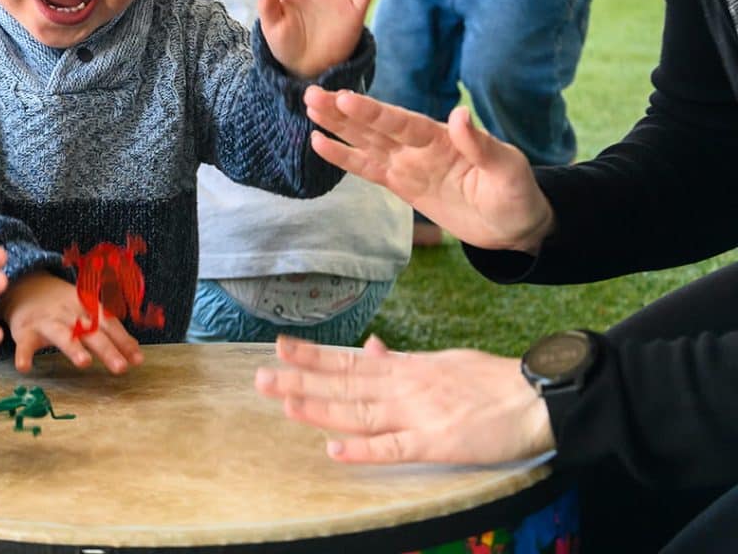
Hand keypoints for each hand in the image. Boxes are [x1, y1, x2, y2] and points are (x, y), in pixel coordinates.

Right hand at [0, 271, 143, 374]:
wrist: (26, 286)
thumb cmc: (64, 306)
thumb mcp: (86, 310)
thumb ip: (107, 329)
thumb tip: (134, 351)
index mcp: (88, 307)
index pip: (109, 323)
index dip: (123, 340)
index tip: (138, 359)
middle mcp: (70, 313)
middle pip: (91, 331)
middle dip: (106, 349)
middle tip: (121, 368)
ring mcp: (47, 321)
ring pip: (62, 334)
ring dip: (73, 348)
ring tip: (84, 363)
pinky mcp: (26, 331)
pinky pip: (25, 344)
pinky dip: (24, 355)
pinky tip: (25, 368)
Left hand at [255, 334, 553, 464]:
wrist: (534, 395)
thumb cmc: (488, 380)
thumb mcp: (441, 360)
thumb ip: (402, 360)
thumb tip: (372, 347)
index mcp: (406, 367)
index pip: (350, 360)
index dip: (313, 355)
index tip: (280, 346)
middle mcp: (404, 386)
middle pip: (344, 383)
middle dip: (301, 379)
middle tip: (261, 376)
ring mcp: (418, 413)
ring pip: (358, 411)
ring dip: (319, 407)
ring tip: (284, 402)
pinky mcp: (436, 442)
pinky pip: (392, 447)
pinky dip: (362, 449)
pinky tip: (334, 448)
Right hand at [304, 88, 554, 252]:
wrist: (515, 227)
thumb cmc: (517, 194)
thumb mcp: (508, 170)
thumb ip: (480, 145)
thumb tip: (460, 116)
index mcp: (443, 138)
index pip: (402, 123)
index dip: (374, 112)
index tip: (346, 98)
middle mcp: (420, 146)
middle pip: (375, 126)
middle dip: (344, 111)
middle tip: (312, 93)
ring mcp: (409, 164)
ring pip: (365, 142)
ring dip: (338, 125)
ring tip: (310, 106)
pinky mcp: (402, 185)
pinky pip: (368, 169)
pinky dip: (344, 158)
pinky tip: (320, 144)